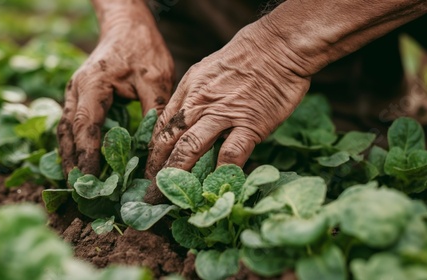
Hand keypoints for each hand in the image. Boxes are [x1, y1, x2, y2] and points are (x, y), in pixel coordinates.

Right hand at [57, 8, 173, 175]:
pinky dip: (74, 146)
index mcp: (93, 84)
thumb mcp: (156, 78)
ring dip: (70, 158)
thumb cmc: (143, 49)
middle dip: (74, 164)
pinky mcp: (79, 97)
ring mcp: (74, 93)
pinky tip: (81, 163)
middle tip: (82, 192)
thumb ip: (154, 112)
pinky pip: (71, 126)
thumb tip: (154, 149)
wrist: (128, 26)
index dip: (87, 155)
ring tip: (79, 185)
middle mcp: (76, 90)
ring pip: (65, 131)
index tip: (91, 180)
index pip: (86, 126)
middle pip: (69, 133)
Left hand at [144, 18, 310, 202]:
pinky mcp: (250, 124)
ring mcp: (223, 114)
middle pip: (169, 141)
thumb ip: (192, 99)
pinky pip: (230, 153)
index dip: (152, 153)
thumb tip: (181, 125)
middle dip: (157, 170)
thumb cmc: (243, 59)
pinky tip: (214, 187)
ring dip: (178, 174)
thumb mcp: (205, 72)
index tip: (149, 171)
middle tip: (151, 192)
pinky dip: (221, 172)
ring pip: (191, 148)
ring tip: (171, 195)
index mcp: (188, 93)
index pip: (162, 127)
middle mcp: (199, 104)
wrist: (276, 47)